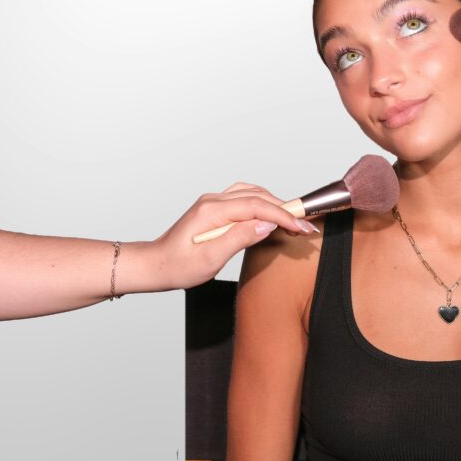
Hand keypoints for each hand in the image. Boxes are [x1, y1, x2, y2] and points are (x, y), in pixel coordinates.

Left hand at [146, 182, 317, 289]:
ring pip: (253, 193)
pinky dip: (263, 203)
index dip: (283, 215)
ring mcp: (213, 202)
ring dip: (275, 203)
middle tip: (306, 225)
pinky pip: (244, 198)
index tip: (302, 227)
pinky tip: (270, 214)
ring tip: (293, 220)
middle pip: (258, 196)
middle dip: (285, 209)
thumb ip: (239, 238)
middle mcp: (213, 201)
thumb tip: (267, 223)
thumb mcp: (210, 259)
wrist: (155, 265)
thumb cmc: (177, 266)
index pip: (257, 206)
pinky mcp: (214, 208)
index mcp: (212, 211)